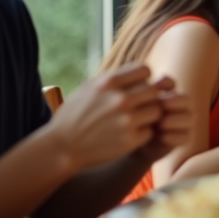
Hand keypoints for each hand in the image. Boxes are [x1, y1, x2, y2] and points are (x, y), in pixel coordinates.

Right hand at [46, 63, 162, 171]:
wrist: (61, 147)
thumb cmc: (74, 114)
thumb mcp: (89, 87)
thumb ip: (115, 78)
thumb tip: (143, 71)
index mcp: (109, 83)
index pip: (145, 70)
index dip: (143, 79)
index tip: (137, 87)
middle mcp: (120, 99)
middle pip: (154, 91)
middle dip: (148, 97)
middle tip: (138, 106)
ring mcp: (126, 120)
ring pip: (156, 111)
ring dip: (148, 116)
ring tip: (134, 120)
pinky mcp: (129, 140)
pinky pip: (150, 131)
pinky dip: (142, 133)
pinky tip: (129, 134)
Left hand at [137, 76, 192, 163]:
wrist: (131, 143)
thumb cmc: (129, 121)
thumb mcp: (131, 107)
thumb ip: (136, 95)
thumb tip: (143, 83)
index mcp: (165, 93)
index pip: (171, 84)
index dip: (167, 84)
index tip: (156, 87)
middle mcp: (178, 106)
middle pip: (186, 99)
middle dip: (176, 100)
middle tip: (163, 104)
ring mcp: (183, 122)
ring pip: (189, 118)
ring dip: (177, 120)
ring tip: (162, 123)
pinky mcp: (183, 139)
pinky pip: (186, 137)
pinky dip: (176, 137)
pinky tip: (163, 138)